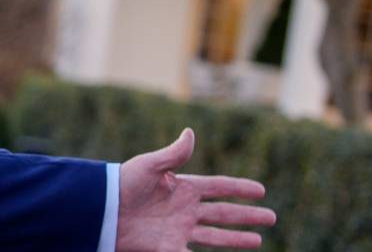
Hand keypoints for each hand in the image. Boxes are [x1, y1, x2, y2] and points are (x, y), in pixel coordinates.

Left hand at [116, 128, 275, 250]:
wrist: (99, 210)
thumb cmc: (121, 183)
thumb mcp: (148, 166)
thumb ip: (172, 154)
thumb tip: (190, 132)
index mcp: (182, 187)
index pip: (219, 187)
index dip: (240, 189)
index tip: (261, 191)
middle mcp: (184, 209)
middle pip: (223, 213)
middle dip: (247, 216)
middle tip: (271, 218)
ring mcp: (178, 229)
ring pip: (216, 236)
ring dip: (237, 239)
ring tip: (258, 241)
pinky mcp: (167, 247)